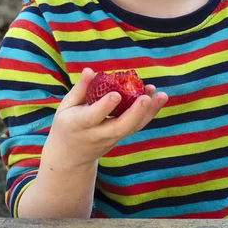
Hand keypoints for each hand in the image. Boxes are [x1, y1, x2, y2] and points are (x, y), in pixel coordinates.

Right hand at [49, 68, 167, 169]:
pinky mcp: (121, 137)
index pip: (94, 117)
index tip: (117, 94)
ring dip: (149, 113)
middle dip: (135, 113)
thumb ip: (79, 89)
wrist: (71, 157)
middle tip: (147, 98)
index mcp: (80, 125)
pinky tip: (157, 98)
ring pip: (132, 128)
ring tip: (161, 95)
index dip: (105, 106)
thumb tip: (89, 70)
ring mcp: (111, 138)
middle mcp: (98, 134)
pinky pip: (136, 126)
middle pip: (120, 127)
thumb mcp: (66, 107)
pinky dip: (148, 113)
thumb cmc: (67, 124)